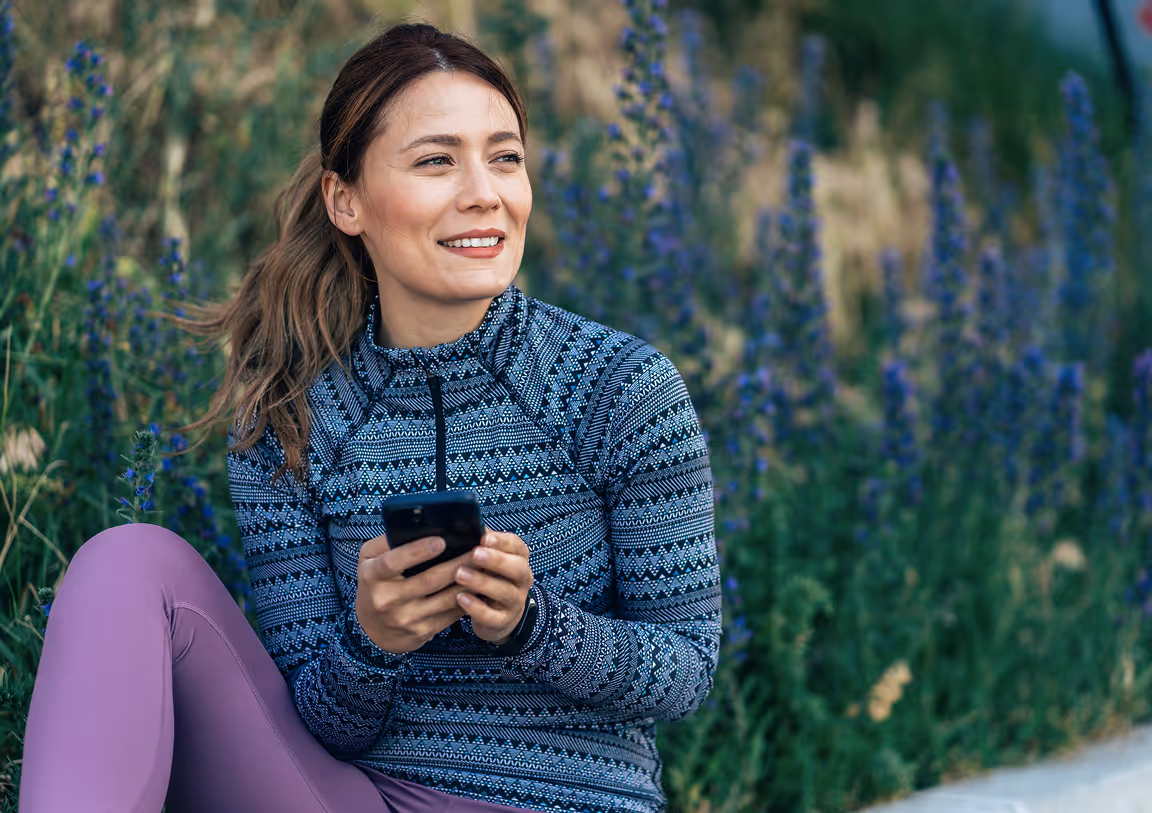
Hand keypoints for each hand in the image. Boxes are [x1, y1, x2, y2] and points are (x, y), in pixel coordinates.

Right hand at [354, 533, 477, 653]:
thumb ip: (387, 541)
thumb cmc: (375, 584)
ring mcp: (405, 618)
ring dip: (469, 583)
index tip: (441, 540)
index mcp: (372, 576)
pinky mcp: (421, 631)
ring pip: (445, 599)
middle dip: (457, 563)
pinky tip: (480, 587)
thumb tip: (416, 525)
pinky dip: (468, 600)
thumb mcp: (369, 560)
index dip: (418, 551)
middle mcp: (387, 599)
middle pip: (429, 580)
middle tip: (478, 549)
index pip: (393, 561)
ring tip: (486, 566)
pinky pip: (450, 615)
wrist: (372, 629)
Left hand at [454, 529, 533, 645]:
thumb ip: (480, 545)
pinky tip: (461, 598)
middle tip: (475, 554)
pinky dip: (477, 607)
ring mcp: (515, 601)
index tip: (484, 537)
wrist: (501, 616)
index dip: (502, 542)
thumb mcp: (489, 561)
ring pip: (504, 592)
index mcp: (519, 559)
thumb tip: (462, 525)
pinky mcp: (503, 621)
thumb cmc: (491, 579)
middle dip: (496, 560)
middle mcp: (522, 579)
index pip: (517, 546)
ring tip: (460, 574)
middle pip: (517, 568)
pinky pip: (493, 616)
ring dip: (482, 582)